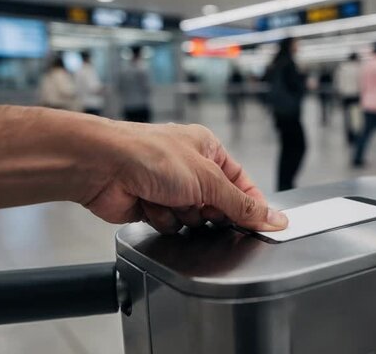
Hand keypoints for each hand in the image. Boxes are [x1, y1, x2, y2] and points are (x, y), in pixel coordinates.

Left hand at [83, 122, 287, 232]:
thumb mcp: (208, 179)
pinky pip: (171, 226)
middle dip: (208, 210)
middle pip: (218, 206)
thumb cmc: (149, 154)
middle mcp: (189, 168)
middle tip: (198, 203)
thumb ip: (242, 204)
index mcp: (208, 150)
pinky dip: (162, 218)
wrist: (102, 166)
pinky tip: (150, 203)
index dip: (250, 204)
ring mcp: (169, 188)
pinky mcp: (152, 206)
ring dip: (182, 214)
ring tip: (166, 197)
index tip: (263, 224)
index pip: (241, 183)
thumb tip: (273, 217)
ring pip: (194, 220)